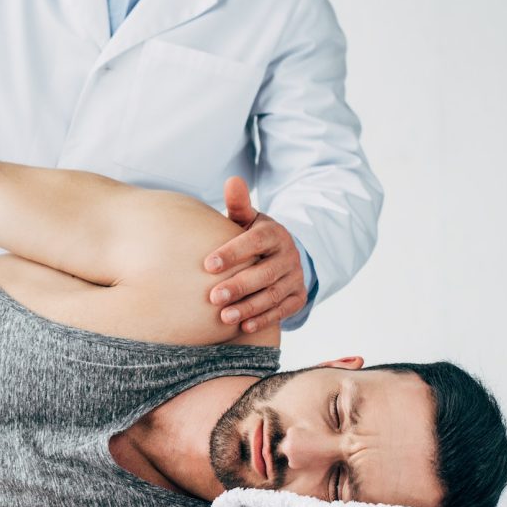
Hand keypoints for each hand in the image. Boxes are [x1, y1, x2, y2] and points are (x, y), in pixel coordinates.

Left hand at [204, 176, 307, 332]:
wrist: (283, 254)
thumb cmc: (254, 236)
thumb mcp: (248, 219)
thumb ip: (239, 204)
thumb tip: (232, 180)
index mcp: (274, 233)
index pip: (255, 242)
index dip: (233, 253)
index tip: (208, 264)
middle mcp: (288, 256)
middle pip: (265, 273)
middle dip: (239, 286)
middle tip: (213, 297)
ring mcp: (295, 278)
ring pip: (273, 295)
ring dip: (249, 307)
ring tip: (224, 316)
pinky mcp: (297, 298)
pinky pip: (282, 311)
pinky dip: (264, 320)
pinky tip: (245, 327)